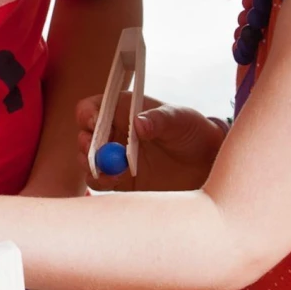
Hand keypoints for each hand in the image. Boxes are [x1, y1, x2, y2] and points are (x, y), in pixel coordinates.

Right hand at [76, 92, 224, 191]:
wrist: (206, 165)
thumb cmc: (193, 132)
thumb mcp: (180, 119)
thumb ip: (159, 119)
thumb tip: (138, 123)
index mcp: (124, 110)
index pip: (93, 107)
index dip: (87, 114)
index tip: (94, 124)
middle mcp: (114, 132)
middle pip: (84, 135)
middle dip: (85, 143)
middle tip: (95, 152)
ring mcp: (114, 157)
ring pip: (88, 160)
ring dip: (91, 165)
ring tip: (110, 170)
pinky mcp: (120, 180)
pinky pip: (99, 181)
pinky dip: (101, 181)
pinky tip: (115, 181)